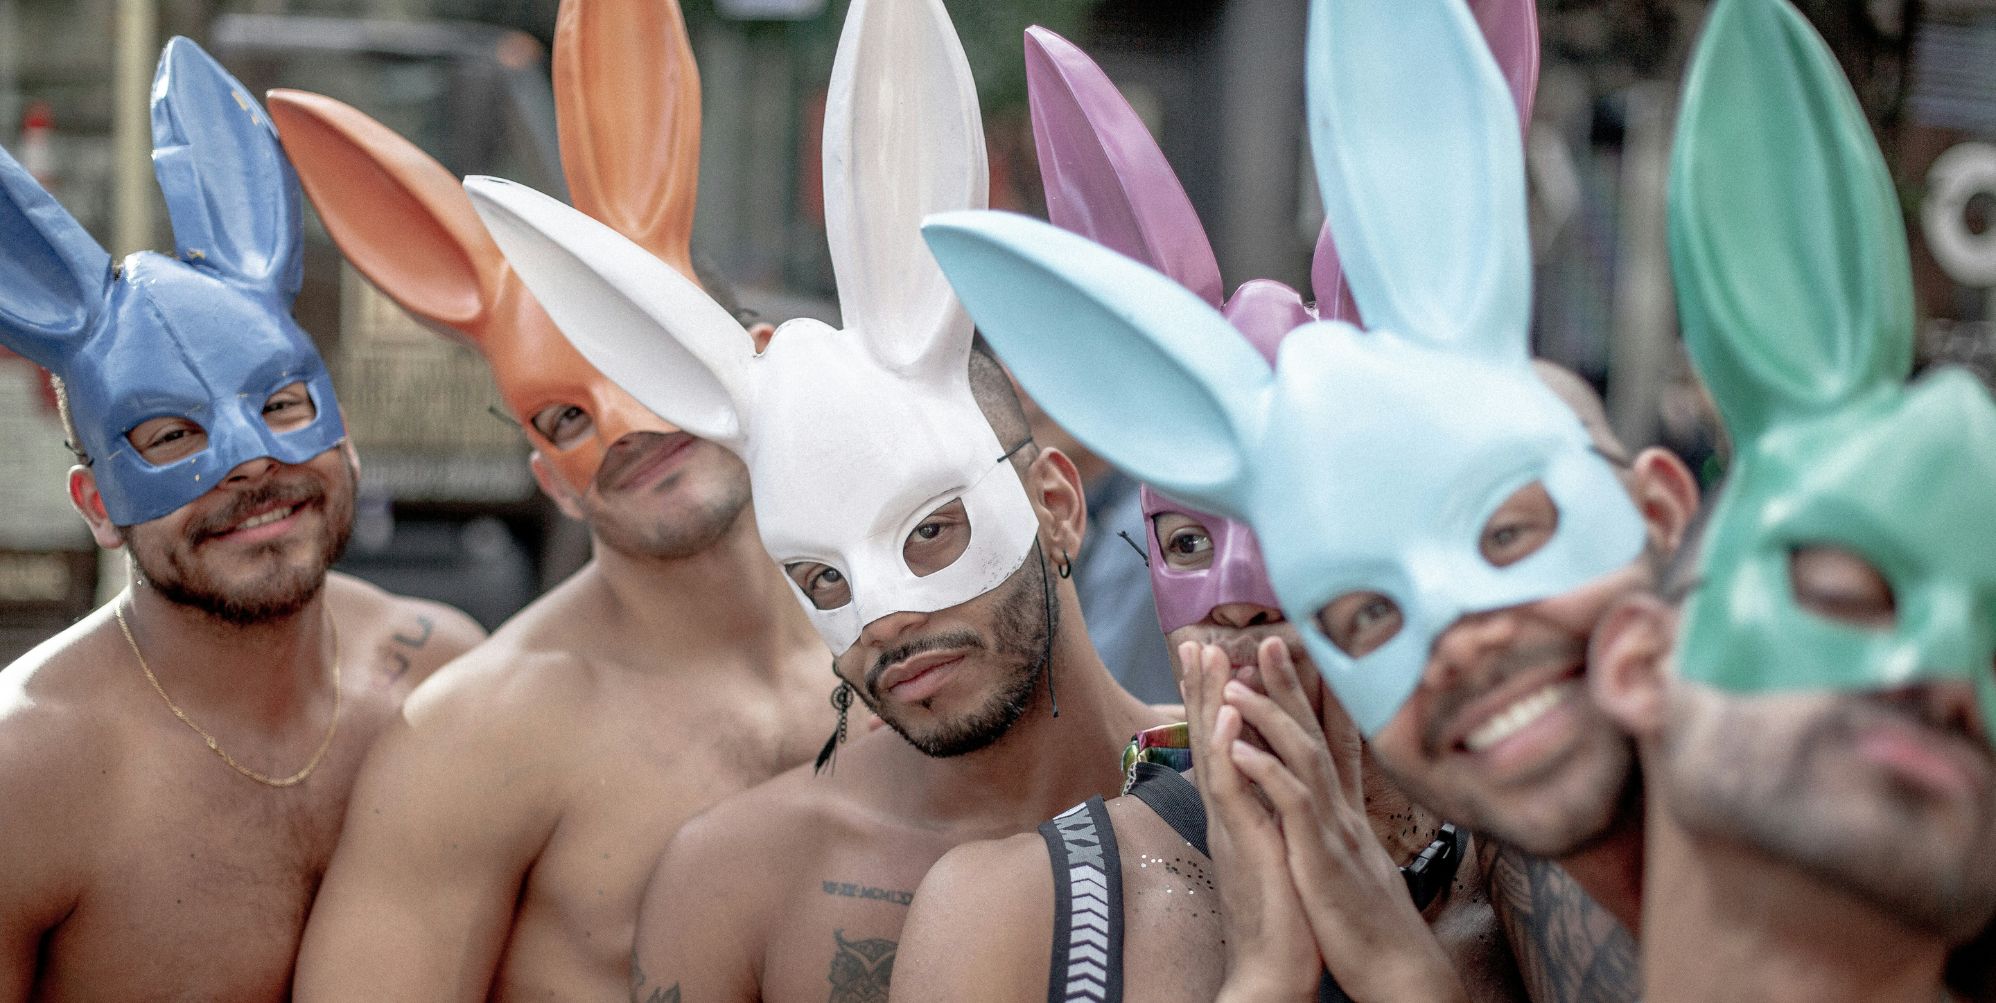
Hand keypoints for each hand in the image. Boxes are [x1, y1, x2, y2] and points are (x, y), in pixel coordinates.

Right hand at [1182, 641, 1322, 1001]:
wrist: (1274, 970)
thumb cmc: (1282, 918)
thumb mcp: (1275, 853)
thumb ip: (1267, 817)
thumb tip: (1268, 789)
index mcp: (1238, 812)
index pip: (1224, 743)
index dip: (1215, 698)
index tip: (1214, 654)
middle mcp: (1228, 813)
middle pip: (1209, 737)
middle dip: (1201, 686)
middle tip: (1194, 638)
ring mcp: (1232, 826)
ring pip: (1214, 753)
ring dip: (1208, 701)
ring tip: (1206, 654)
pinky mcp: (1244, 845)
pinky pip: (1232, 791)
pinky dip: (1229, 750)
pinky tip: (1228, 717)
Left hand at [1222, 638, 1466, 1002]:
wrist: (1399, 975)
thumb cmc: (1371, 927)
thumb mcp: (1349, 869)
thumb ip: (1338, 836)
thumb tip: (1328, 818)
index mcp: (1344, 816)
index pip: (1326, 743)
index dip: (1309, 700)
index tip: (1288, 663)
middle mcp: (1344, 813)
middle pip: (1316, 734)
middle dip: (1291, 686)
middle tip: (1265, 639)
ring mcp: (1336, 832)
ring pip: (1304, 758)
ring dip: (1270, 716)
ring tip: (1236, 683)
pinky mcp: (1324, 858)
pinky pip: (1294, 806)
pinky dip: (1268, 773)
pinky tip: (1240, 750)